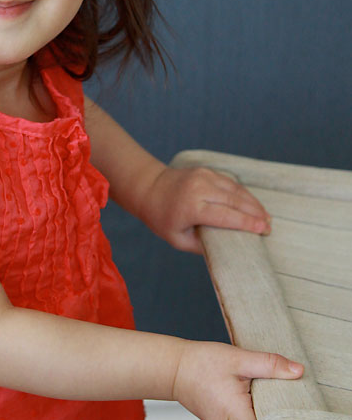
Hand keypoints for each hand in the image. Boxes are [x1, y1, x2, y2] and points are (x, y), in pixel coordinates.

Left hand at [137, 165, 270, 252]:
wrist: (149, 187)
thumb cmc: (162, 218)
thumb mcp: (178, 239)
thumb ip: (202, 245)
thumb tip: (227, 248)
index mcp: (192, 206)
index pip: (226, 216)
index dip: (247, 223)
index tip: (264, 230)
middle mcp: (199, 188)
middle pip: (235, 201)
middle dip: (255, 213)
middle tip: (270, 226)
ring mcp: (204, 176)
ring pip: (236, 190)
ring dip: (253, 203)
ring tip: (266, 216)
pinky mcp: (206, 171)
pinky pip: (230, 183)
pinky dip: (243, 194)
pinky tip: (252, 204)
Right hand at [172, 340, 303, 419]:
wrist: (173, 367)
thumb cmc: (202, 363)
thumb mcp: (239, 359)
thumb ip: (269, 365)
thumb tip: (298, 371)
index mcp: (234, 416)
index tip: (294, 418)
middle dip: (272, 415)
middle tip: (282, 395)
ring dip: (258, 410)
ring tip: (259, 390)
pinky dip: (247, 410)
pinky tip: (246, 392)